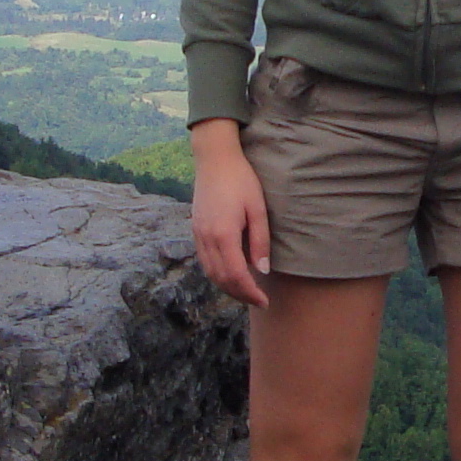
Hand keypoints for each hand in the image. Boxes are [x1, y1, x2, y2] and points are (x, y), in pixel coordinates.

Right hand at [191, 119, 271, 306]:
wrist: (214, 159)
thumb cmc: (241, 180)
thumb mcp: (257, 209)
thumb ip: (260, 241)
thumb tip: (262, 271)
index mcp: (223, 235)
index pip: (236, 275)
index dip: (250, 293)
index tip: (265, 301)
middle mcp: (206, 238)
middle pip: (221, 279)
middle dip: (240, 294)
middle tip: (258, 301)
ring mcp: (198, 234)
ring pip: (210, 272)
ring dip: (227, 287)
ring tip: (246, 291)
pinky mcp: (195, 230)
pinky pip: (204, 261)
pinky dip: (217, 274)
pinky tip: (230, 274)